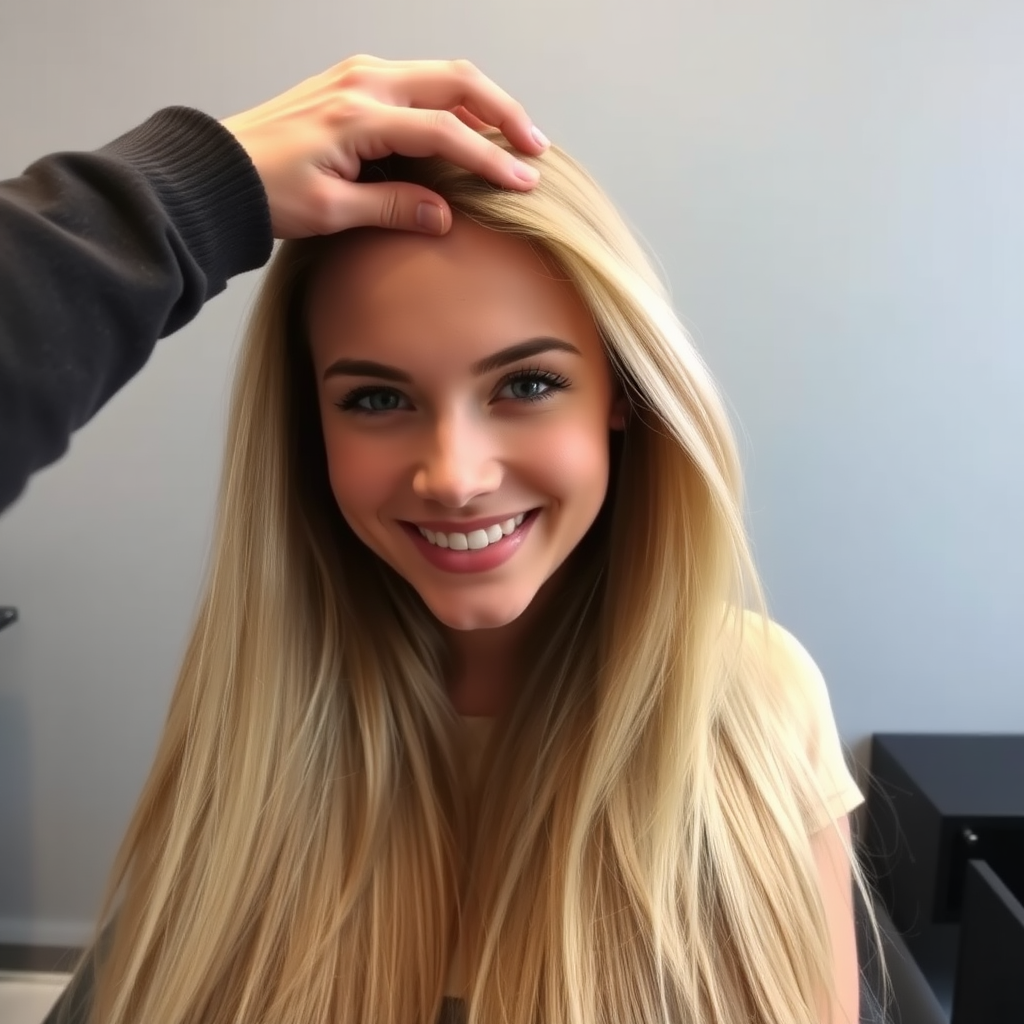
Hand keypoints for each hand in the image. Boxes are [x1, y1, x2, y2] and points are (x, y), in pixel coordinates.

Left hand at [220, 55, 548, 238]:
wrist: (219, 170)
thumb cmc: (266, 192)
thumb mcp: (330, 211)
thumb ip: (392, 208)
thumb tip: (445, 215)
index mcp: (358, 116)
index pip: (444, 132)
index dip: (489, 160)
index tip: (523, 184)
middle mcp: (364, 83)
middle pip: (456, 81)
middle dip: (503, 113)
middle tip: (534, 148)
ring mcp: (359, 76)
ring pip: (441, 74)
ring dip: (482, 103)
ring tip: (512, 139)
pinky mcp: (354, 82)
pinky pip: (419, 81)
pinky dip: (453, 102)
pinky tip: (468, 128)